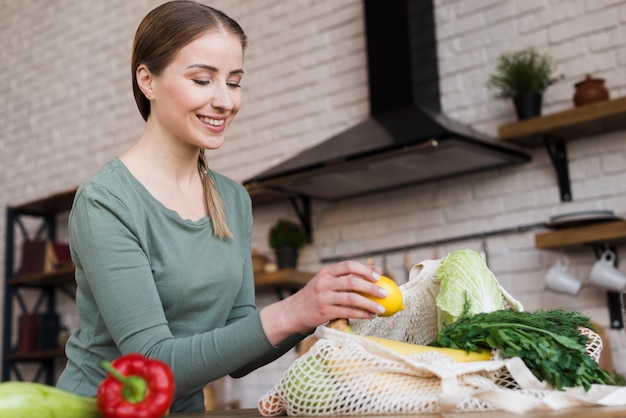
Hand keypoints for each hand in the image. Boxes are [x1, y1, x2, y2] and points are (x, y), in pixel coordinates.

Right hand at [259, 260, 385, 344]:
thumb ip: (348, 277)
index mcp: (325, 272)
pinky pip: (348, 312)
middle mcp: (324, 283)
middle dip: (371, 288)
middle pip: (352, 282)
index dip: (364, 270)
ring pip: (352, 299)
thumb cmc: (315, 296)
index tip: (378, 277)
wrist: (292, 313)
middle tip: (385, 293)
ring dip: (369, 304)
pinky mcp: (325, 312)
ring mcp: (323, 298)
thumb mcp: (326, 283)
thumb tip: (377, 271)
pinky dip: (362, 314)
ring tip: (381, 309)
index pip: (348, 265)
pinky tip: (370, 316)